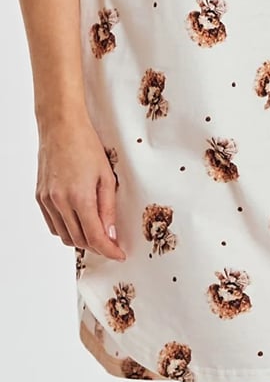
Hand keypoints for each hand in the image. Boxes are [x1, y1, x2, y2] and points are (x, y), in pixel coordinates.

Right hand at [35, 116, 126, 259]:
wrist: (61, 127)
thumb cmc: (86, 146)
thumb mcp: (107, 177)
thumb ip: (108, 208)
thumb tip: (111, 234)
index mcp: (79, 197)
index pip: (95, 237)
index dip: (109, 250)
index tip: (119, 254)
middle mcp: (59, 202)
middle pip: (79, 240)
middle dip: (97, 247)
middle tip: (112, 245)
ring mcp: (47, 200)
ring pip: (64, 236)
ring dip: (81, 241)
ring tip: (96, 234)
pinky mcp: (40, 197)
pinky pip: (53, 225)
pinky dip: (66, 230)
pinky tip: (79, 223)